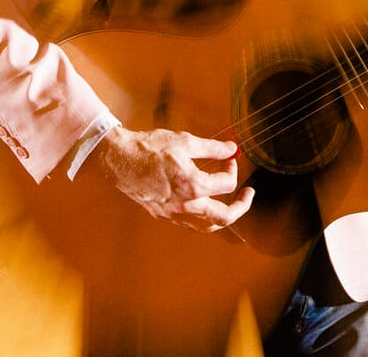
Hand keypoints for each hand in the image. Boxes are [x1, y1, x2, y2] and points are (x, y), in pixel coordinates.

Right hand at [90, 125, 255, 233]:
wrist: (119, 159)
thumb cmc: (150, 148)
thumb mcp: (184, 141)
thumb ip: (212, 148)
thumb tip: (232, 148)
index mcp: (193, 185)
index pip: (227, 183)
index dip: (232, 167)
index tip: (229, 157)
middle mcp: (186, 205)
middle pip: (225, 217)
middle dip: (242, 206)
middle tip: (248, 194)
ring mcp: (174, 214)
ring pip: (208, 227)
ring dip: (223, 217)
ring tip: (231, 205)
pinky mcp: (163, 215)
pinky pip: (190, 224)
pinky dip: (203, 218)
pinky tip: (204, 205)